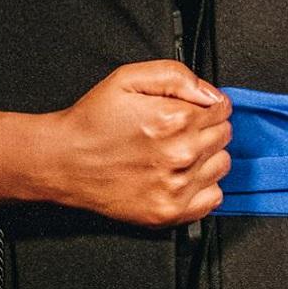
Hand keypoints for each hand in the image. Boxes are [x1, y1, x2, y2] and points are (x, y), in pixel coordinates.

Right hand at [36, 60, 230, 227]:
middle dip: (207, 129)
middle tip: (177, 131)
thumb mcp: (128, 78)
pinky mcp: (170, 212)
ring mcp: (176, 186)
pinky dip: (203, 187)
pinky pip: (213, 198)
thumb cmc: (92, 122)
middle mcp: (179, 154)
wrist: (63, 161)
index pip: (222, 109)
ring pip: (222, 165)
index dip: (207, 106)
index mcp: (173, 119)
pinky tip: (181, 176)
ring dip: (207, 157)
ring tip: (177, 153)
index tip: (191, 110)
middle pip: (224, 136)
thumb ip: (176, 76)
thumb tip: (210, 93)